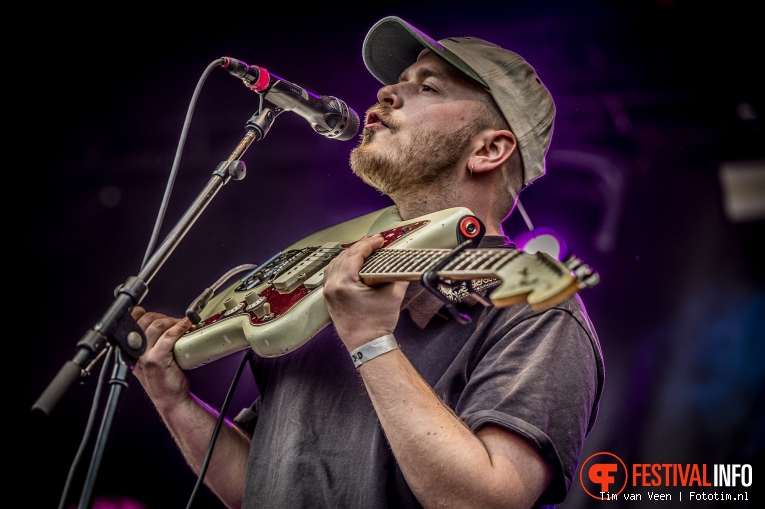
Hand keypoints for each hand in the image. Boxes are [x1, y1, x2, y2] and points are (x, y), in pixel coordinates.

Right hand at [131, 306, 193, 410]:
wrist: (170, 400)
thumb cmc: (164, 381)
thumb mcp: (150, 361)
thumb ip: (150, 345)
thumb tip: (161, 324)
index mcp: (131, 351)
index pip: (132, 322)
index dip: (145, 313)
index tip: (158, 315)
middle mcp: (136, 352)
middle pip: (146, 321)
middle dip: (163, 316)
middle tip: (175, 322)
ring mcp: (145, 356)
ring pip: (157, 326)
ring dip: (172, 320)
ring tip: (182, 325)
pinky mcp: (157, 360)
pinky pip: (169, 336)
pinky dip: (179, 327)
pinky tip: (186, 325)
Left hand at [322, 234, 407, 350]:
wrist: (367, 345)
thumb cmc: (377, 325)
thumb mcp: (393, 296)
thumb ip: (398, 276)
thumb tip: (402, 265)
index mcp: (345, 283)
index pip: (355, 254)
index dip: (369, 244)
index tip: (378, 240)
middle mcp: (333, 286)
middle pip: (344, 256)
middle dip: (360, 247)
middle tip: (374, 243)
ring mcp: (329, 292)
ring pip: (335, 264)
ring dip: (349, 255)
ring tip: (363, 250)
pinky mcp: (329, 298)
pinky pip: (331, 274)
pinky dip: (341, 265)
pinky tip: (350, 264)